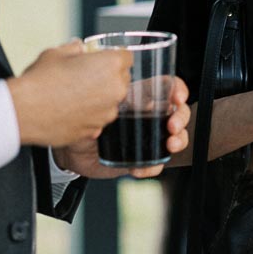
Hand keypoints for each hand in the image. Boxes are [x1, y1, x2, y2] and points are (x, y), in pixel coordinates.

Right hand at [7, 40, 130, 147]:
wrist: (23, 112)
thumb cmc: (39, 82)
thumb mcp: (56, 53)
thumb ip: (75, 49)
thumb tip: (79, 48)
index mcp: (110, 65)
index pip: (126, 57)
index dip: (112, 58)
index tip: (102, 60)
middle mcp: (115, 90)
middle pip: (121, 79)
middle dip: (107, 77)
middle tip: (85, 77)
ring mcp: (106, 113)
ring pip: (111, 101)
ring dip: (99, 97)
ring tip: (74, 94)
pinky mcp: (96, 129)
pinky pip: (98, 118)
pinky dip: (89, 114)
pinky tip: (70, 109)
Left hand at [53, 77, 190, 178]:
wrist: (71, 151)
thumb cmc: (82, 121)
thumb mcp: (91, 107)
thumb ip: (98, 106)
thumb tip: (103, 115)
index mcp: (139, 97)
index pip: (166, 86)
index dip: (177, 89)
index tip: (177, 98)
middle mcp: (147, 116)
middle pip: (178, 111)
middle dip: (181, 118)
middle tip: (172, 126)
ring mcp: (147, 138)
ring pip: (176, 137)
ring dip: (179, 141)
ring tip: (169, 146)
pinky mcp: (141, 158)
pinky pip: (156, 163)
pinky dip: (153, 167)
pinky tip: (140, 168)